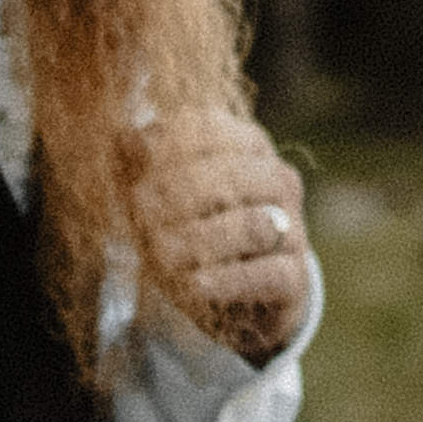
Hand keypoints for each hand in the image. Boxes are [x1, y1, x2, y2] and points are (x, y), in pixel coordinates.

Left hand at [133, 108, 307, 360]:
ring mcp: (292, 227)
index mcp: (248, 146)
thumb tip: (127, 136)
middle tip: (141, 217)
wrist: (232, 291)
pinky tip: (195, 284)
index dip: (169, 149)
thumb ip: (143, 161)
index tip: (134, 175)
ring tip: (161, 256)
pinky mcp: (295, 276)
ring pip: (253, 225)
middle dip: (180, 196)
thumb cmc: (188, 226)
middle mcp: (278, 181)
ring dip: (200, 240)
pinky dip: (227, 280)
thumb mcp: (159, 190)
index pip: (212, 130)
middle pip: (234, 176)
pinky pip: (267, 274)